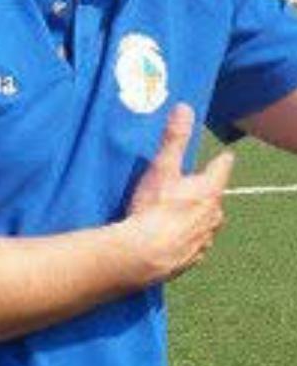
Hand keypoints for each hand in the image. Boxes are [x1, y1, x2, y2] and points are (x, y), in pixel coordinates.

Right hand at [124, 102, 233, 281]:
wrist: (143, 254)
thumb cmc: (153, 208)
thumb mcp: (161, 168)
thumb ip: (173, 139)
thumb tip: (184, 107)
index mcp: (209, 190)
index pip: (222, 168)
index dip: (220, 160)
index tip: (222, 156)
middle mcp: (214, 215)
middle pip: (215, 197)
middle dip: (205, 192)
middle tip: (188, 187)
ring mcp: (204, 238)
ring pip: (207, 223)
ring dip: (196, 217)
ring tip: (177, 215)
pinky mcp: (192, 258)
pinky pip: (195, 244)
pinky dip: (186, 239)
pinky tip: (172, 239)